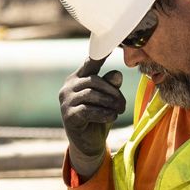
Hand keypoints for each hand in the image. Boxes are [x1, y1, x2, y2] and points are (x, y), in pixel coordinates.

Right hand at [58, 57, 125, 179]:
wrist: (89, 145)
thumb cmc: (99, 118)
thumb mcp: (108, 101)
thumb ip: (111, 87)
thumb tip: (117, 74)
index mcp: (77, 79)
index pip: (89, 64)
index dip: (99, 54)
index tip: (110, 45)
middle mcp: (68, 88)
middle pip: (94, 81)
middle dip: (113, 92)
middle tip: (123, 104)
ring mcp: (66, 102)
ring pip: (92, 95)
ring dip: (110, 103)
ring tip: (119, 110)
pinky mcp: (68, 116)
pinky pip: (89, 110)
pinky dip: (104, 113)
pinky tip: (111, 117)